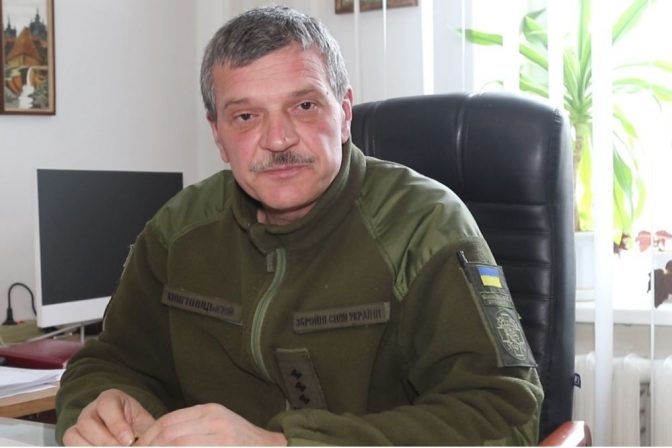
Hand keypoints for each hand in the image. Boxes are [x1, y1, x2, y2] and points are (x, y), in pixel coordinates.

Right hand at [62, 389, 155, 445]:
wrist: (132, 435)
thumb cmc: (138, 429)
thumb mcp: (146, 426)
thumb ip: (149, 431)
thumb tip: (156, 435)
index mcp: (111, 399)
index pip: (106, 406)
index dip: (117, 425)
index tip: (129, 440)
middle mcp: (91, 410)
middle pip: (86, 423)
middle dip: (104, 441)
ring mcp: (79, 425)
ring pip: (73, 435)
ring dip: (92, 447)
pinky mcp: (73, 439)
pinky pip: (69, 445)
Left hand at [134, 403, 286, 445]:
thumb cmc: (243, 443)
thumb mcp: (219, 425)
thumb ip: (193, 427)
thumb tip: (158, 439)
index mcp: (210, 411)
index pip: (168, 421)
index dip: (147, 437)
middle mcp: (214, 421)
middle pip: (168, 433)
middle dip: (148, 447)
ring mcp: (221, 438)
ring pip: (176, 445)